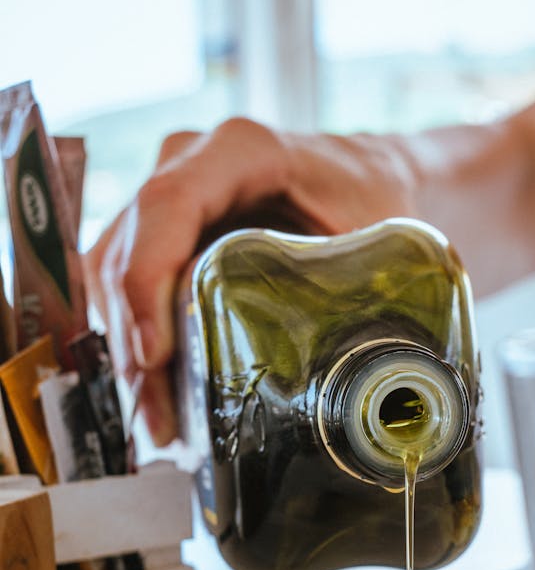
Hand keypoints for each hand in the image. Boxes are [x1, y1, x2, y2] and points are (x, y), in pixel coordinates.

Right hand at [85, 118, 416, 445]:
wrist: (363, 174)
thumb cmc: (372, 197)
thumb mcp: (383, 233)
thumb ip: (362, 286)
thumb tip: (369, 376)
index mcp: (244, 150)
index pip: (169, 203)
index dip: (149, 279)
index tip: (154, 353)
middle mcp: (189, 163)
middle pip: (131, 248)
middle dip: (135, 339)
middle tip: (160, 415)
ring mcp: (168, 195)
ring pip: (115, 271)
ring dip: (128, 348)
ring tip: (159, 419)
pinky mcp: (162, 230)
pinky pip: (127, 281)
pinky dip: (134, 337)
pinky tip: (157, 390)